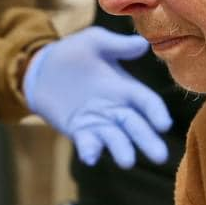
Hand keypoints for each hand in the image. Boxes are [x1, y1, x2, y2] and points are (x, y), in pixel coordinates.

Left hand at [24, 27, 171, 167]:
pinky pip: (87, 143)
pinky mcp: (79, 130)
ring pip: (115, 139)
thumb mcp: (95, 42)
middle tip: (160, 157)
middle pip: (136, 126)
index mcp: (125, 88)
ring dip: (122, 150)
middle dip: (148, 141)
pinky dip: (90, 150)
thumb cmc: (73, 52)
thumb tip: (143, 44)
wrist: (41, 68)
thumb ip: (117, 45)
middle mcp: (116, 109)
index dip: (156, 113)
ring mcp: (98, 122)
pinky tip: (90, 157)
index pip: (146, 102)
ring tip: (127, 162)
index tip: (164, 125)